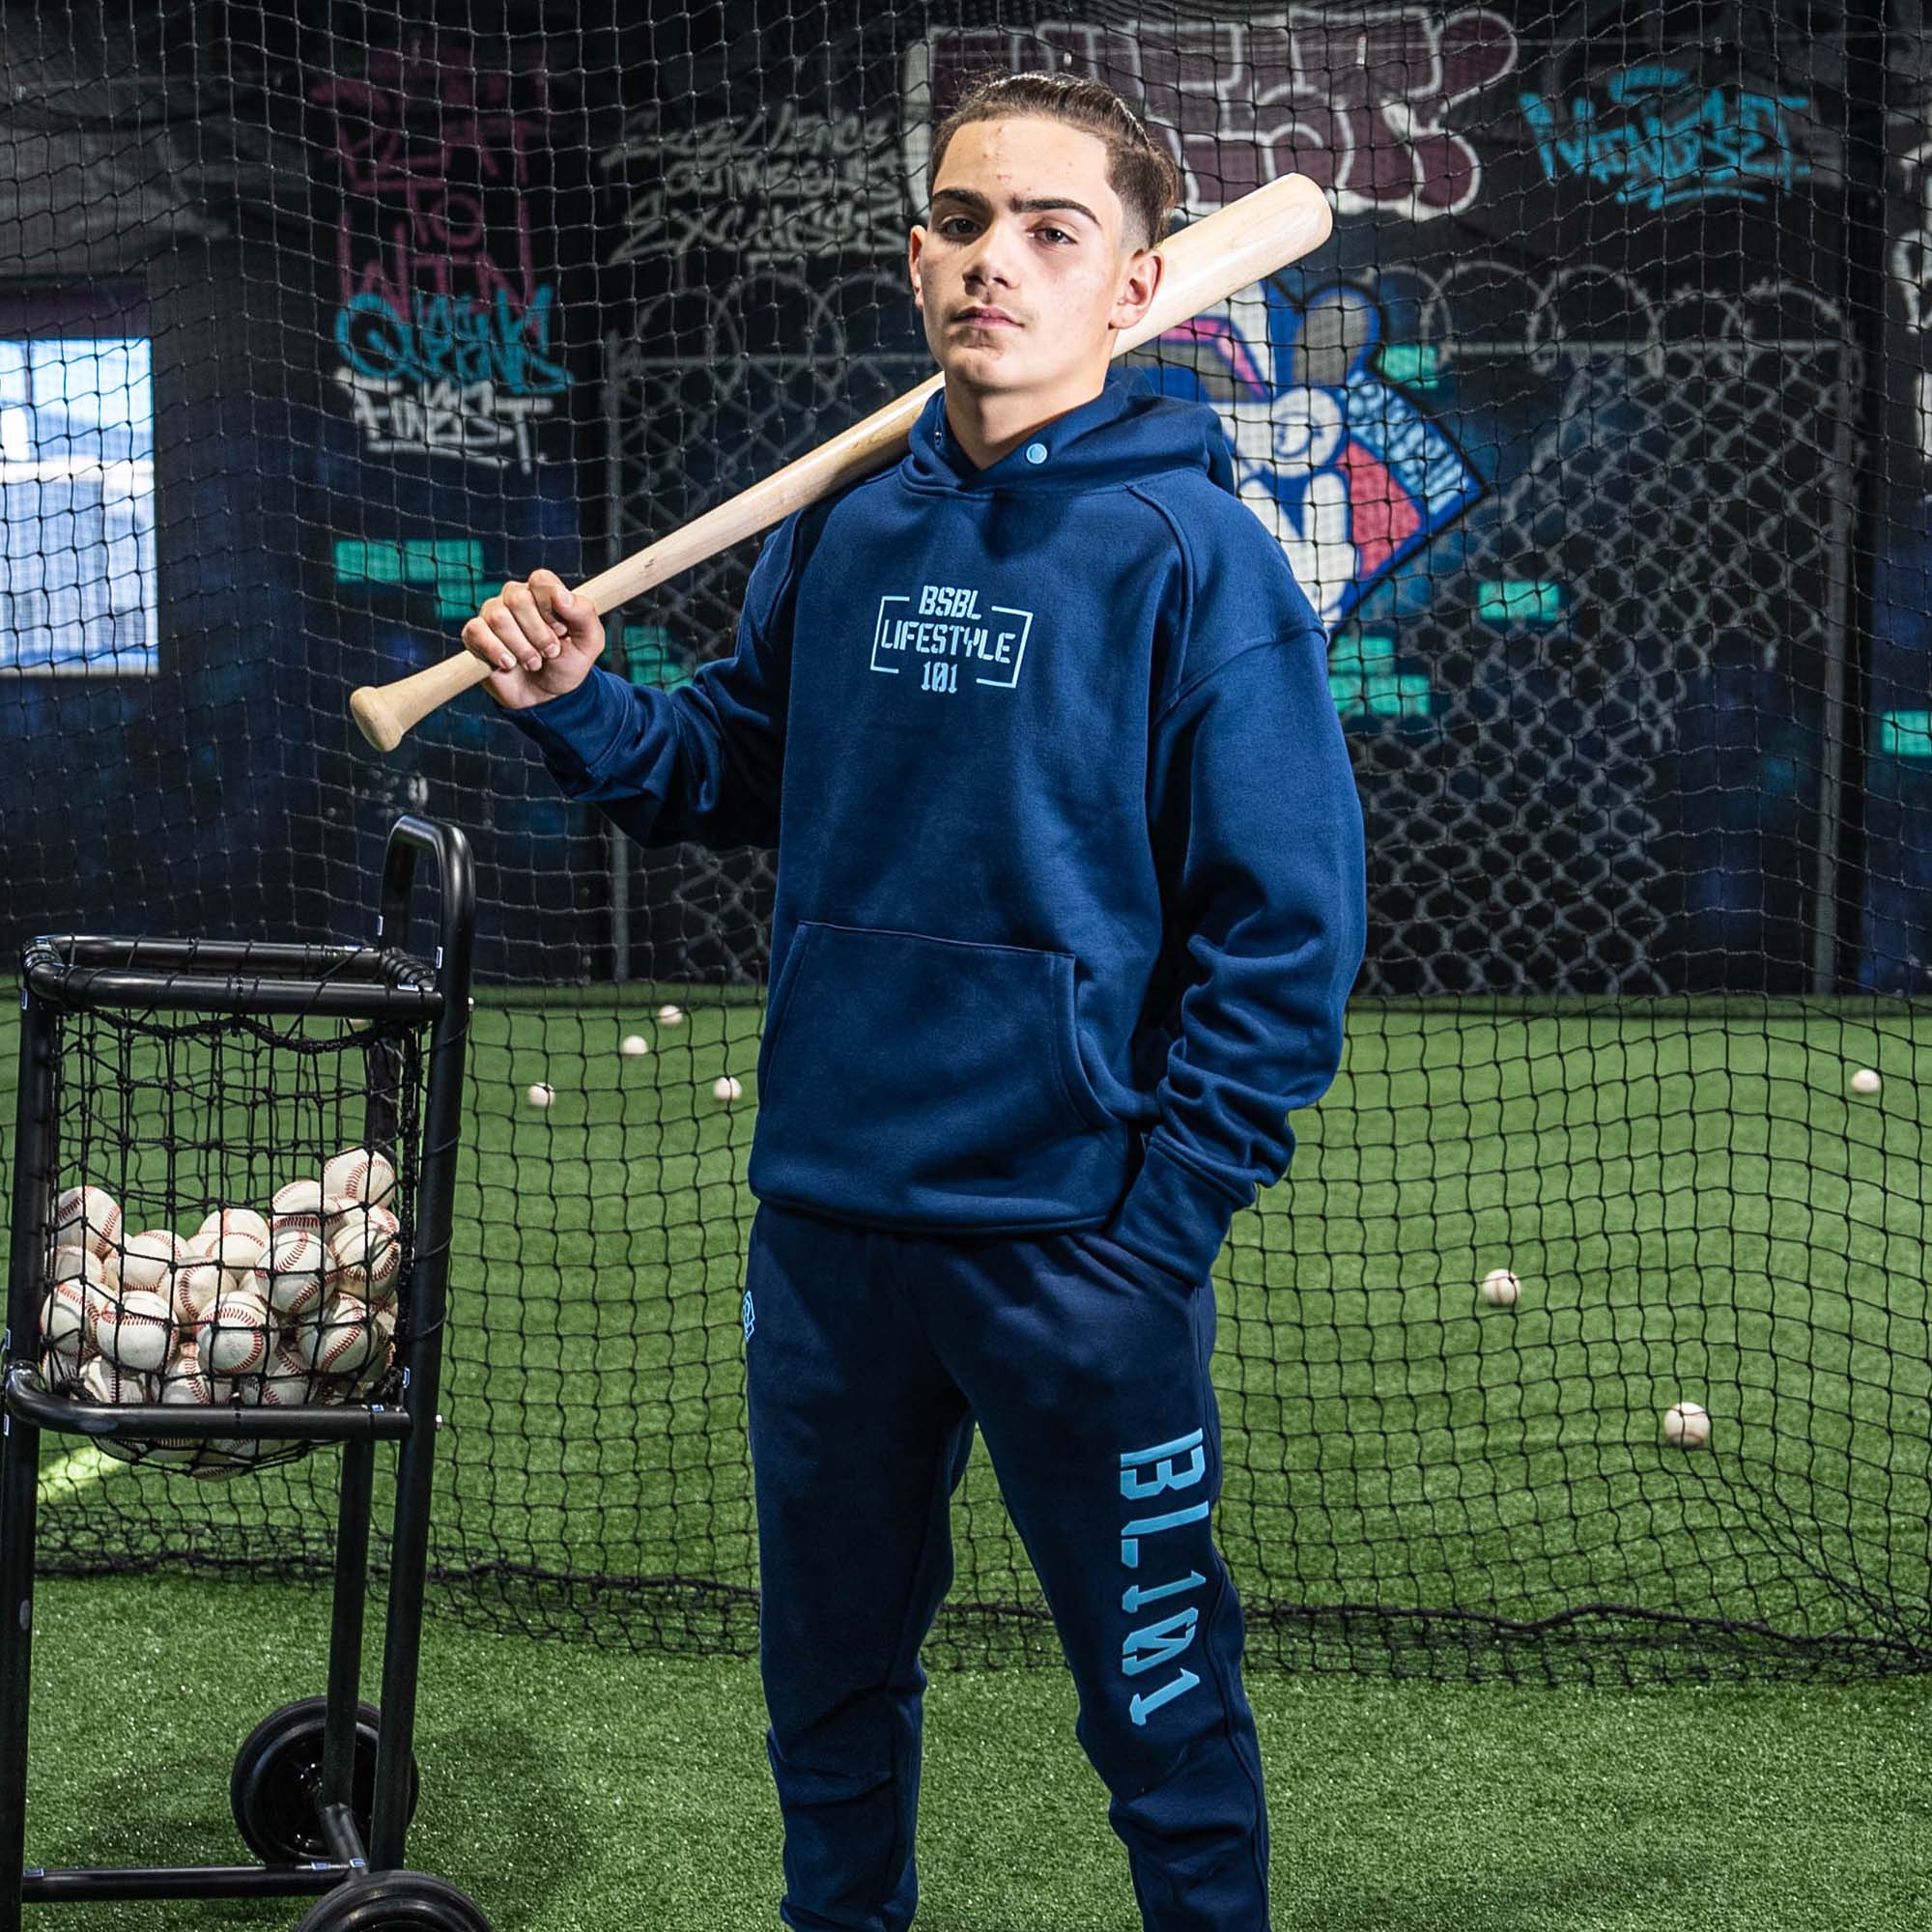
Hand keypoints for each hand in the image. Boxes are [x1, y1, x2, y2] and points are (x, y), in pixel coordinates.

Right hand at [461, 568, 604, 708]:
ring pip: (498, 617)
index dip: (551, 607)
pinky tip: (509, 664)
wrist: (547, 696)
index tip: (562, 632)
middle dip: (538, 633)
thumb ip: (584, 613)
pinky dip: (496, 651)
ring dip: (521, 647)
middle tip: (551, 653)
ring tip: (534, 664)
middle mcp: (514, 597)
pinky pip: (476, 631)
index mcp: (542, 592)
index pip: (540, 580)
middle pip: (518, 598)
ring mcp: (492, 614)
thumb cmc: (567, 663)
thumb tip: (561, 595)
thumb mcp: (589, 642)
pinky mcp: (475, 634)